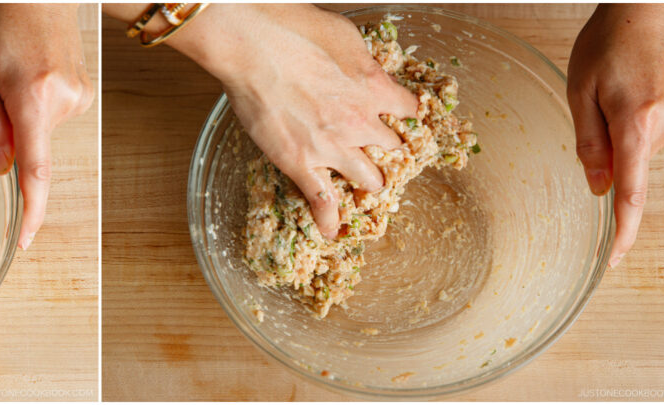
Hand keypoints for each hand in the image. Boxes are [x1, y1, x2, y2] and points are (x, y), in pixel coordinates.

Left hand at [0, 4, 93, 248]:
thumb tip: (0, 167)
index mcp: (32, 96)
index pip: (35, 170)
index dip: (30, 210)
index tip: (25, 240)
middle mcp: (63, 101)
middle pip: (29, 146)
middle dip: (6, 132)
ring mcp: (78, 97)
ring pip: (38, 132)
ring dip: (19, 115)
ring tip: (13, 71)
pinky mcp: (83, 94)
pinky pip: (50, 117)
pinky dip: (33, 106)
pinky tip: (29, 73)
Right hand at [129, 4, 415, 238]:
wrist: (254, 46)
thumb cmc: (294, 30)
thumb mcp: (345, 35)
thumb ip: (361, 60)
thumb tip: (364, 68)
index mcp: (376, 88)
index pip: (409, 109)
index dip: (406, 115)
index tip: (401, 117)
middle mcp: (362, 123)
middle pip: (393, 149)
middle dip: (390, 152)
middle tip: (382, 155)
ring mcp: (333, 148)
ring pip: (369, 179)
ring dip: (370, 183)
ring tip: (366, 188)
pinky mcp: (301, 163)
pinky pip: (322, 201)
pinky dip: (330, 219)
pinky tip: (333, 231)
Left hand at [568, 4, 663, 267]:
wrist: (650, 11)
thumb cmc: (609, 43)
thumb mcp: (580, 92)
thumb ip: (589, 144)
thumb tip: (597, 188)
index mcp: (637, 123)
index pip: (631, 193)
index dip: (622, 231)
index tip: (614, 258)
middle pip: (625, 165)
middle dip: (605, 147)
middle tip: (598, 103)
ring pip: (636, 150)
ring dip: (619, 131)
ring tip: (618, 88)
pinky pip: (650, 137)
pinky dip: (633, 123)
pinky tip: (633, 91)